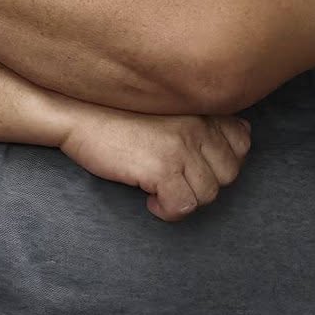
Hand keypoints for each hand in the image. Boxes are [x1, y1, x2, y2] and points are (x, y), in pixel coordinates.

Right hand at [56, 104, 250, 220]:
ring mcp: (181, 148)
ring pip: (208, 194)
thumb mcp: (162, 103)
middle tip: (172, 178)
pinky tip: (149, 200)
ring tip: (158, 189)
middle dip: (202, 182)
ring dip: (184, 197)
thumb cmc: (112, 109)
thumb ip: (200, 115)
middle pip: (228, 173)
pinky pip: (184, 206)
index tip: (194, 162)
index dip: (221, 159)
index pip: (241, 141)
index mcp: (199, 109)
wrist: (73, 112)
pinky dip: (169, 210)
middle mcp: (197, 126)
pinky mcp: (161, 169)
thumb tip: (241, 130)